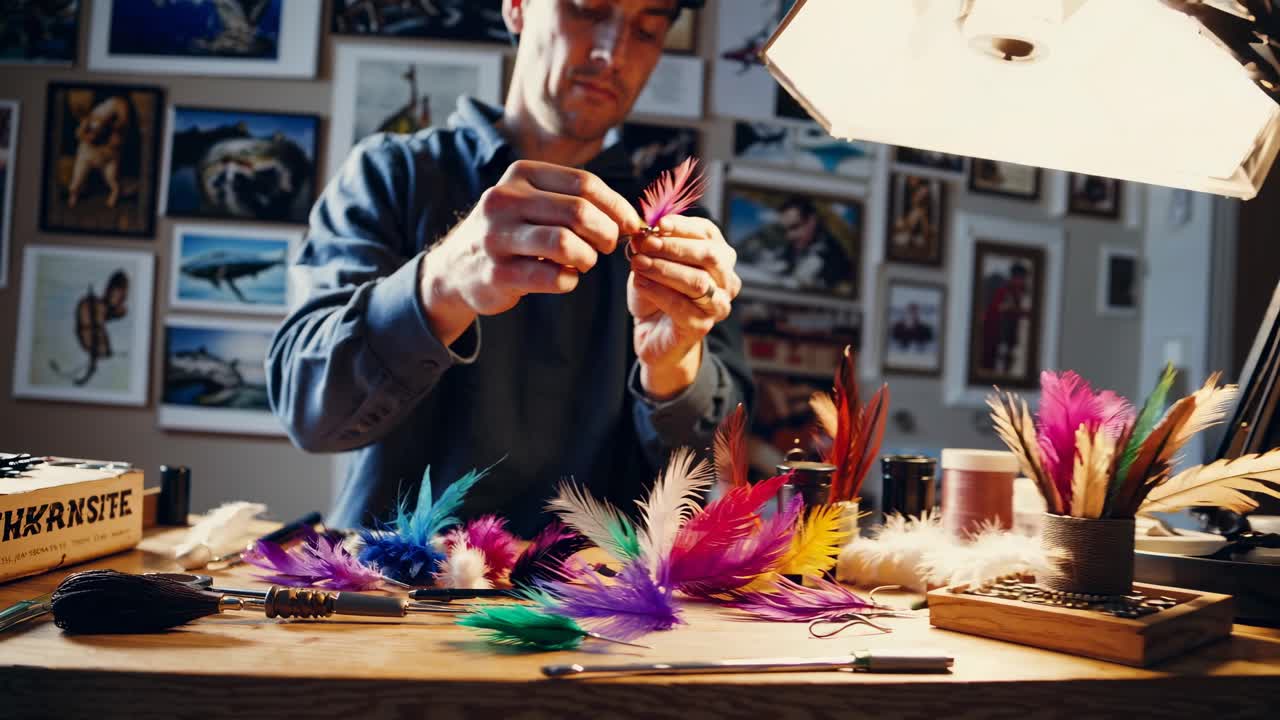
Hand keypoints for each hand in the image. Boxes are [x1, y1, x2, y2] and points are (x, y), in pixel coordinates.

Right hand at [420, 160, 643, 344]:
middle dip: (606, 234)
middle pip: (580, 212)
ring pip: (567, 244)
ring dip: (587, 259)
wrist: (454, 267)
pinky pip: (554, 278)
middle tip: (606, 247)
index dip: (617, 207)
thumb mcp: (532, 201)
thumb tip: (629, 218)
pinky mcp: (497, 273)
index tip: (631, 225)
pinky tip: (563, 278)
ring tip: (583, 263)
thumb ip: (573, 201)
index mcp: (521, 174)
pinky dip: (569, 281)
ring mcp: (498, 237)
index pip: (585, 184)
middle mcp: (505, 200)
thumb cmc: (510, 233)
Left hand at [627, 214, 741, 398]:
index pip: (708, 233)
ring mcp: (717, 305)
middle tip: (646, 244)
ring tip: (639, 264)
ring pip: (698, 281)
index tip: (658, 223)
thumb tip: (642, 234)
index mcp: (718, 256)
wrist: (653, 332)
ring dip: (665, 269)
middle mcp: (725, 279)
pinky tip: (640, 283)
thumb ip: (650, 248)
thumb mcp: (651, 262)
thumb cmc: (656, 292)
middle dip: (675, 247)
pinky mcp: (702, 326)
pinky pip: (681, 306)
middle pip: (710, 255)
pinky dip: (658, 292)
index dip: (684, 226)